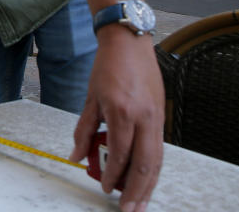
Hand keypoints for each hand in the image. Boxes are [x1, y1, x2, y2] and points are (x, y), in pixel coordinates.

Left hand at [70, 26, 163, 211]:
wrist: (129, 43)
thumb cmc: (107, 67)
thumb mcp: (90, 98)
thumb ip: (84, 129)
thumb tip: (76, 155)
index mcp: (122, 112)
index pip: (120, 153)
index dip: (113, 175)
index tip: (105, 189)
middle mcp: (144, 118)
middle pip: (145, 164)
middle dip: (137, 191)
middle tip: (128, 210)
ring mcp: (156, 117)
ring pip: (157, 160)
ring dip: (149, 185)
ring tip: (139, 203)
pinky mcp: (161, 116)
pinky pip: (159, 148)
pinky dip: (153, 167)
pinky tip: (146, 179)